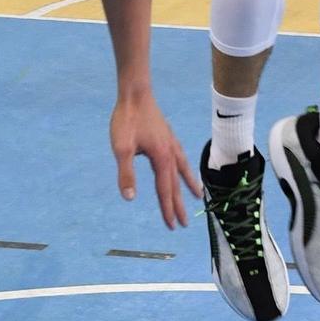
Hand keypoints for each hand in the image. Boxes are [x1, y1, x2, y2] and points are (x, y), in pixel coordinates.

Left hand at [110, 90, 199, 228]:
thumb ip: (126, 174)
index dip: (167, 209)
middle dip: (178, 204)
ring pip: (183, 170)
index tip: (172, 226)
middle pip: (175, 184)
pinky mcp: (167, 136)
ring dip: (189, 185)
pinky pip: (181, 158)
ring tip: (198, 196)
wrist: (135, 94)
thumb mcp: (121, 149)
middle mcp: (170, 153)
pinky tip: (183, 166)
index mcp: (161, 158)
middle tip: (183, 224)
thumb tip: (130, 198)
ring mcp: (171, 143)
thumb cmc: (127, 120)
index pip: (165, 190)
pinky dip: (185, 167)